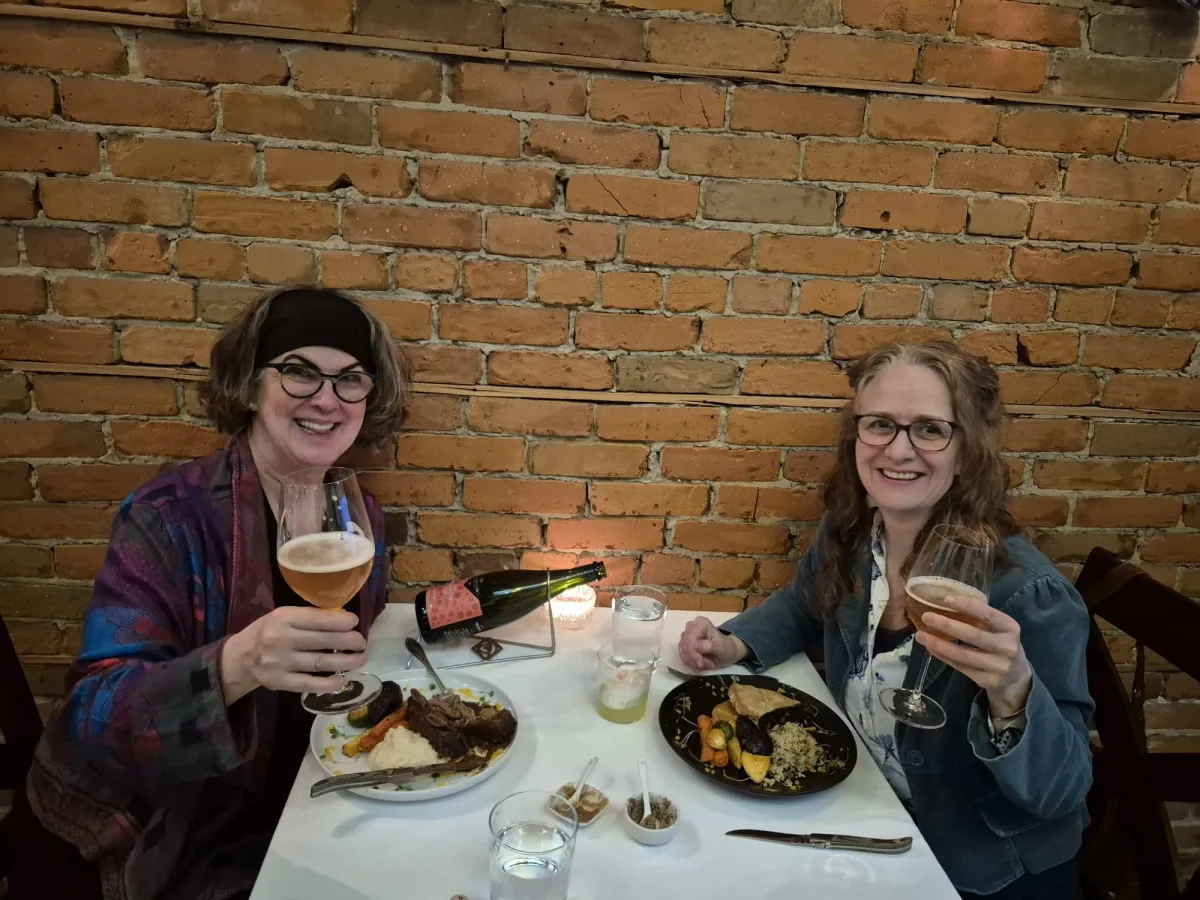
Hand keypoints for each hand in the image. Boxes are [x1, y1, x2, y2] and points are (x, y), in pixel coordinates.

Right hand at [220, 606, 366, 704]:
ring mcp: (279, 663)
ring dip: (345, 662)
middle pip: (321, 640)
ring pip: (319, 663)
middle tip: (362, 642)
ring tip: (361, 659)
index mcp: (282, 618)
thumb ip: (309, 618)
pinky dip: (328, 684)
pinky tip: (342, 681)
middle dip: (348, 641)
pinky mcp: (280, 682)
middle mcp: (280, 640)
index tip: (355, 622)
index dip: (339, 621)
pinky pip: (308, 684)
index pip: (316, 619)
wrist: (241, 657)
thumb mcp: (284, 616)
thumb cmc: (269, 631)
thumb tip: (344, 619)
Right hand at [678, 616, 747, 671]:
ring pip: (682, 651)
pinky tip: (701, 663)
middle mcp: (691, 626)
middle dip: (694, 658)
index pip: (689, 639)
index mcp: (701, 623)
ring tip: (706, 663)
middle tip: (707, 664)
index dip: (692, 653)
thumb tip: (695, 646)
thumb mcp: (721, 648)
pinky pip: (682, 655)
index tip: (701, 664)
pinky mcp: (684, 644)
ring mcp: (687, 635)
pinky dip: (691, 662)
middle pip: (684, 645)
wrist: (727, 652)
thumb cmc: (726, 648)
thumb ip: (709, 646)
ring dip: (693, 661)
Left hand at [917, 593, 1032, 716]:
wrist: (1016, 677)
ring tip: (921, 635)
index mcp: (1011, 628)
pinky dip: (943, 656)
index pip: (989, 615)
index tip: (947, 599)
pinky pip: (960, 667)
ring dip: (939, 644)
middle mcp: (1007, 648)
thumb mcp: (999, 628)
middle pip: (973, 636)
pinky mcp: (987, 680)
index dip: (968, 606)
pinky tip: (931, 648)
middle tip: (926, 617)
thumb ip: (981, 617)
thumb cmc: (1001, 643)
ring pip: (963, 655)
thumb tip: (948, 600)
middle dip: (947, 625)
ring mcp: (998, 667)